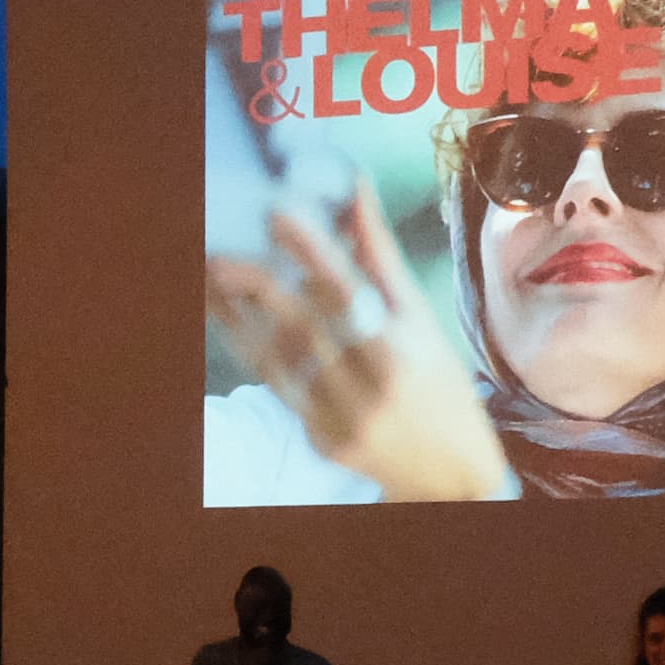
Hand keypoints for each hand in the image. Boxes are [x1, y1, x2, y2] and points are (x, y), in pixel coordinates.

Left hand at [205, 185, 512, 502]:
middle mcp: (372, 387)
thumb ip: (381, 258)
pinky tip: (229, 322)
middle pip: (307, 328)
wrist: (452, 473)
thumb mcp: (420, 318)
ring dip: (240, 318)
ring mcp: (345, 419)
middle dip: (258, 287)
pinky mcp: (323, 440)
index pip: (351, 293)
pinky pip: (281, 389)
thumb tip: (356, 190)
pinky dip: (252, 353)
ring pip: (281, 360)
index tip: (279, 215)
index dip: (314, 252)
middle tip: (220, 255)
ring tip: (211, 282)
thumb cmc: (439, 384)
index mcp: (403, 350)